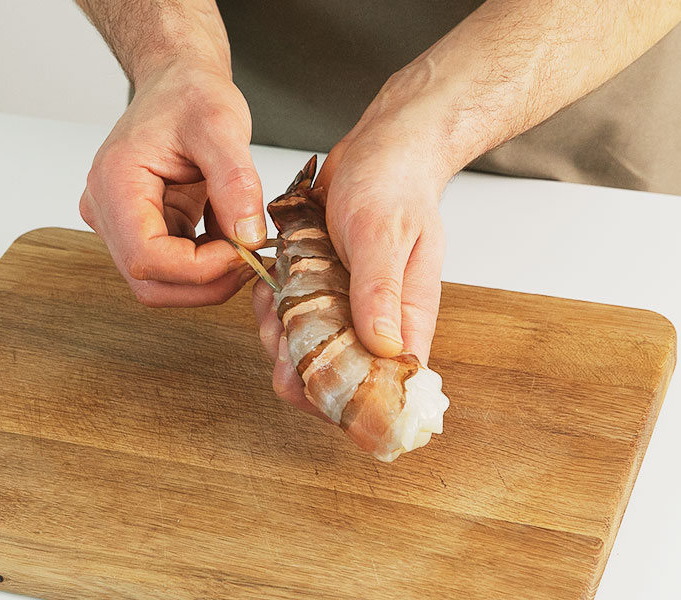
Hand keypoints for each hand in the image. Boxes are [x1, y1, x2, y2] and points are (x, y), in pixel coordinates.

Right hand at [79, 64, 265, 306]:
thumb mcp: (222, 125)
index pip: (146, 257)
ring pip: (160, 283)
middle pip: (149, 282)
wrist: (177, 82)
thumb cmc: (189, 94)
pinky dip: (205, 263)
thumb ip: (236, 181)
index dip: (199, 268)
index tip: (244, 250)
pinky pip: (171, 268)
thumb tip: (249, 238)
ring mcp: (118, 224)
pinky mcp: (138, 229)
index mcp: (114, 183)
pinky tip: (228, 236)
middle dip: (205, 282)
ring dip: (207, 276)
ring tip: (242, 241)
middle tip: (251, 259)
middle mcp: (105, 209)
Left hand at [253, 60, 453, 412]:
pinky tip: (273, 282)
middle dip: (298, 364)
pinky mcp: (326, 294)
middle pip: (337, 379)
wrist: (383, 148)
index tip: (312, 385)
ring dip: (279, 333)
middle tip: (281, 328)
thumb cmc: (397, 185)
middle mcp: (380, 325)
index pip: (385, 389)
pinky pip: (293, 319)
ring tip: (275, 296)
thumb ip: (381, 291)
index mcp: (408, 322)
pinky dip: (274, 308)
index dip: (349, 402)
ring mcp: (350, 310)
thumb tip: (384, 347)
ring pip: (307, 352)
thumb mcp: (384, 233)